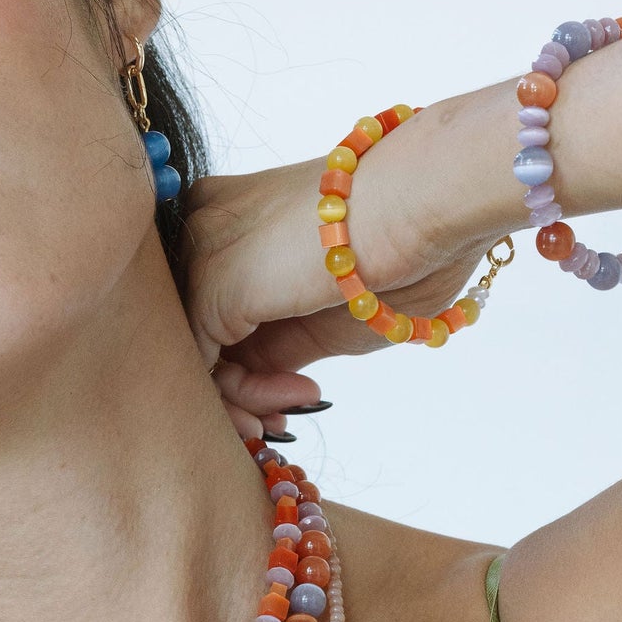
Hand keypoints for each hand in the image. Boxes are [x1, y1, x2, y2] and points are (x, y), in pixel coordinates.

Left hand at [176, 123, 512, 414]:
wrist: (429, 200)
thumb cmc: (403, 243)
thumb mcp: (330, 302)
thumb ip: (281, 335)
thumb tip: (254, 377)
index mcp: (232, 213)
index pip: (212, 308)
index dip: (242, 367)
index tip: (288, 399)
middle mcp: (204, 223)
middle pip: (197, 329)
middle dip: (236, 391)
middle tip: (278, 421)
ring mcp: (201, 249)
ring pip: (193, 351)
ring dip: (244, 400)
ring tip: (295, 408)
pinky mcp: (209, 283)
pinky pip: (202, 364)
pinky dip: (240, 398)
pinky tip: (291, 399)